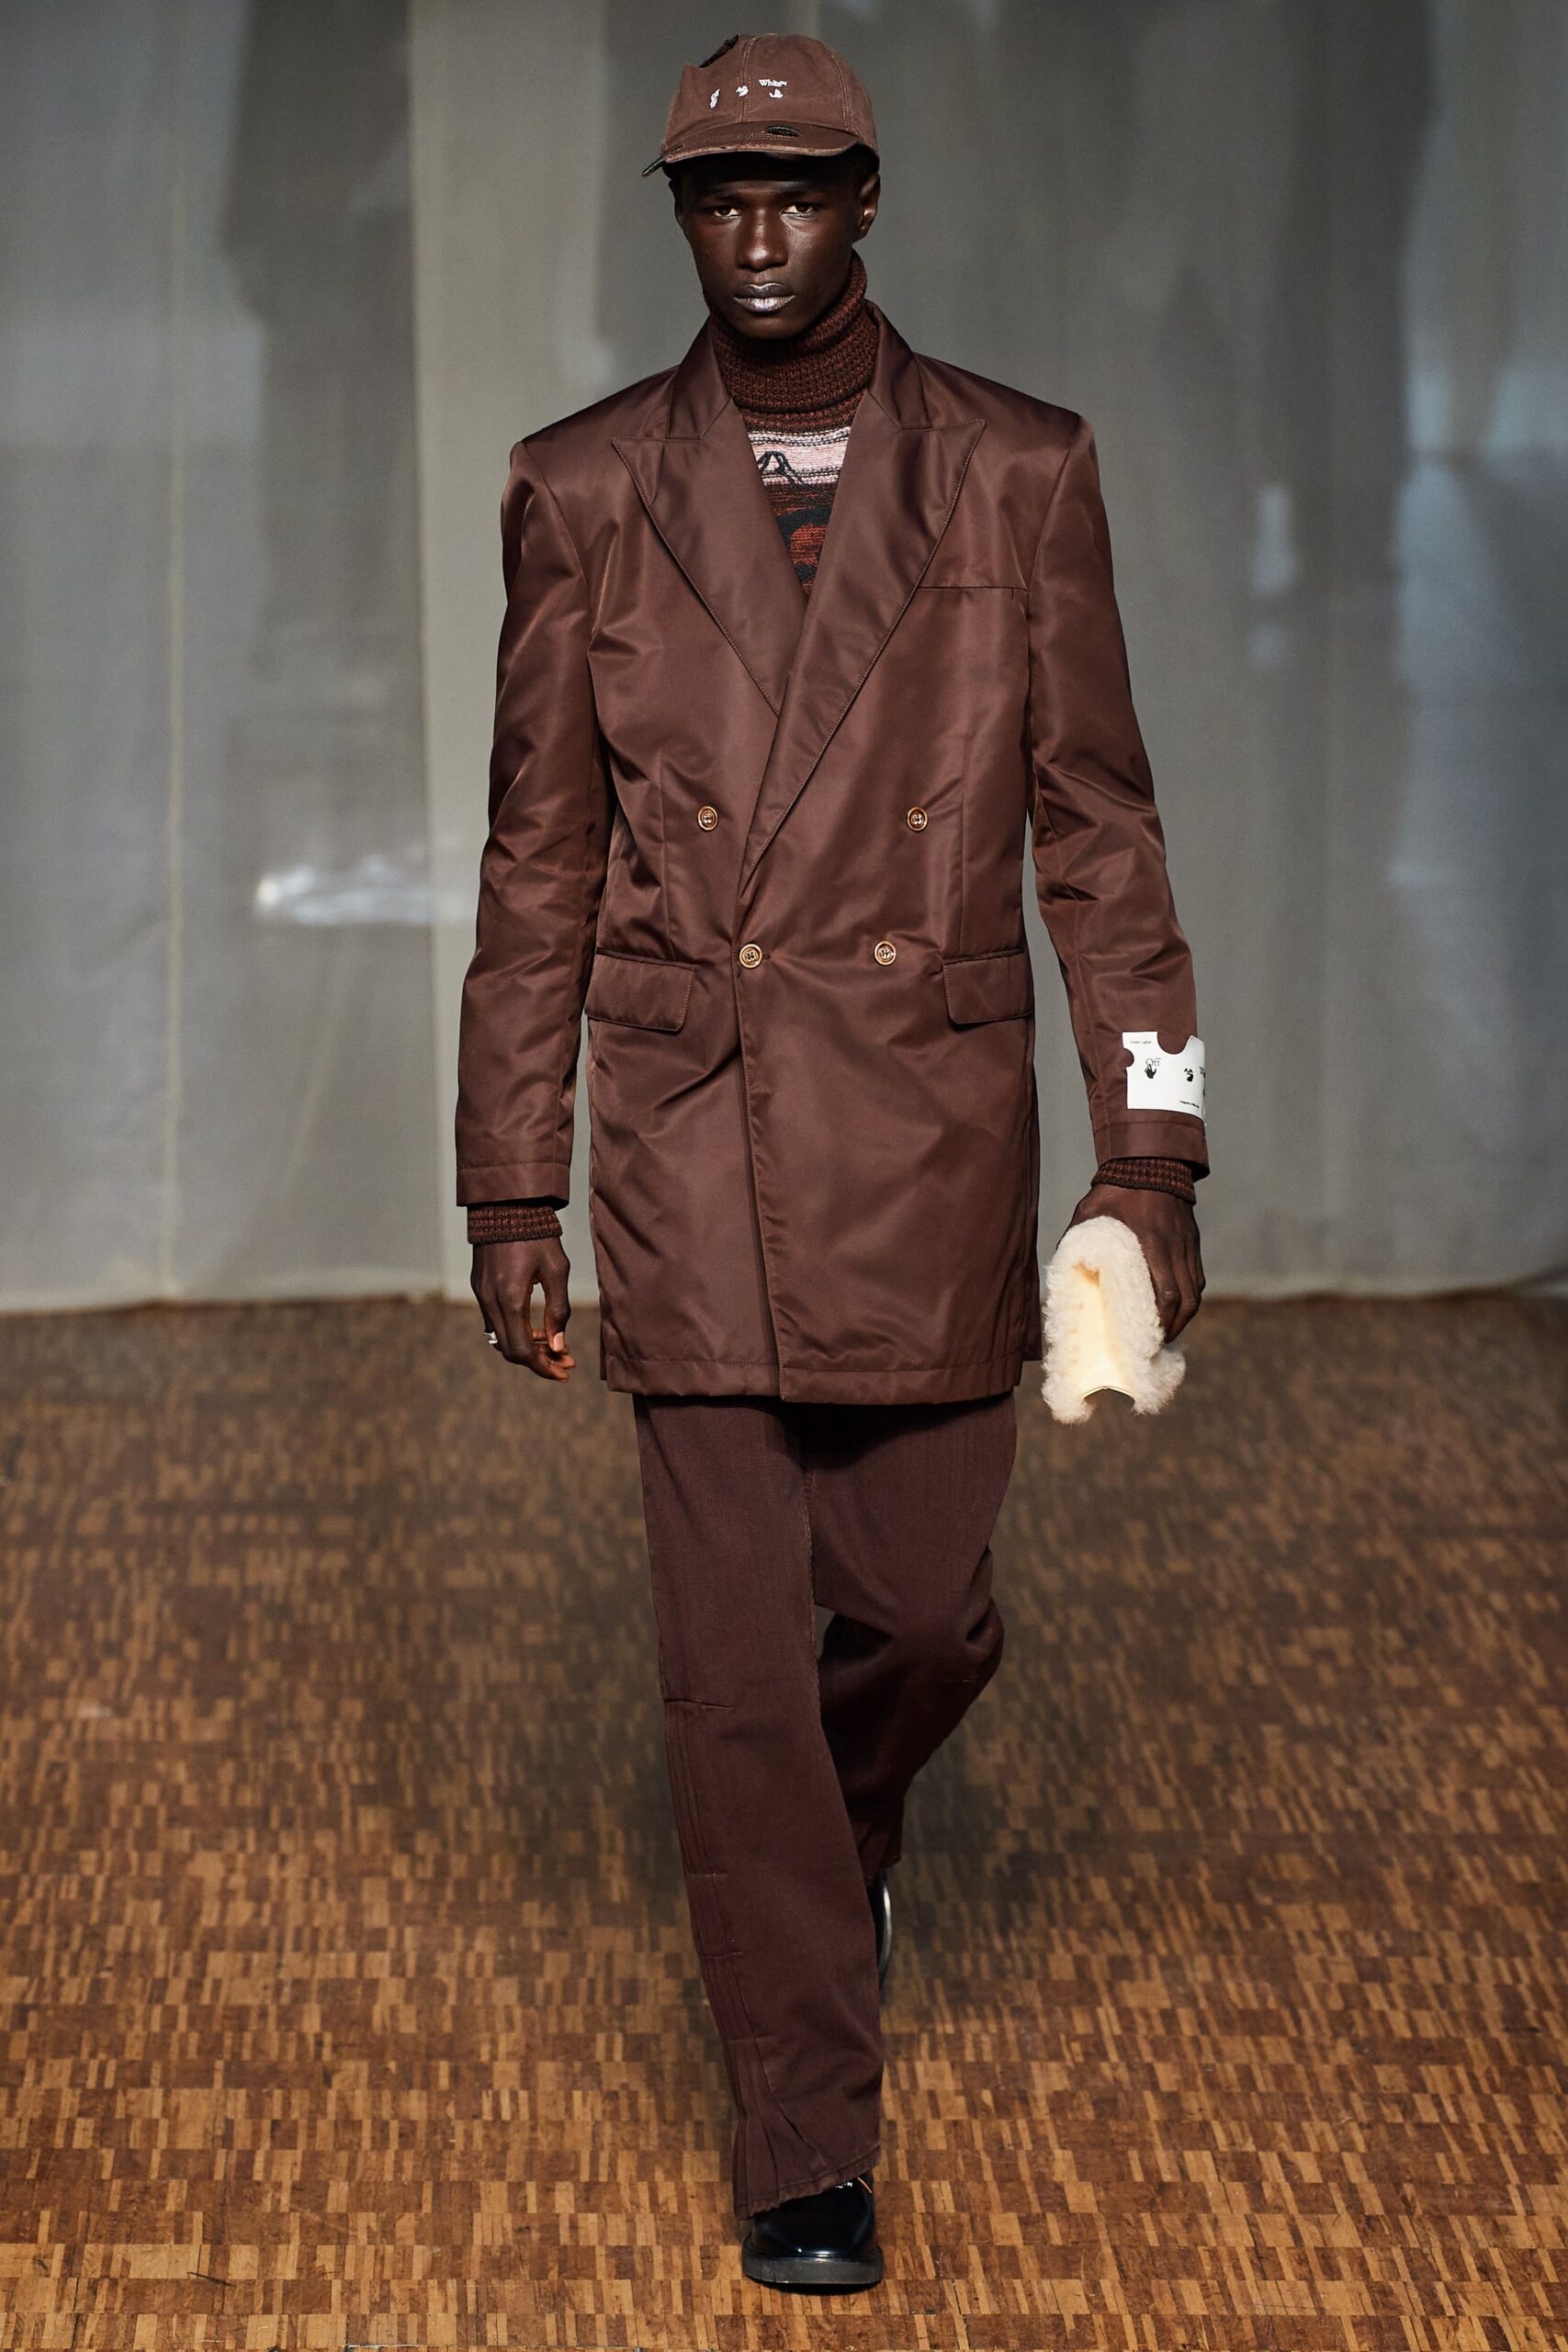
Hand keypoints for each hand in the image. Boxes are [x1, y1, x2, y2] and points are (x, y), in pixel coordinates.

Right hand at [471, 1238, 575, 1379]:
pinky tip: (536, 1327)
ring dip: (527, 1346)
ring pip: (501, 1337)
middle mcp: (490, 1301)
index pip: (521, 1351)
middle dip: (538, 1361)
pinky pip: (495, 1321)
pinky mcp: (480, 1287)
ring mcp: (481, 1295)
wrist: (506, 1205)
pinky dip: (515, 1330)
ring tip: (553, 1345)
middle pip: (510, 1350)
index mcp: (510, 1299)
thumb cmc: (537, 1234)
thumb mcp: (556, 1270)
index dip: (543, 1367)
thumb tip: (557, 1346)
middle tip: (565, 1361)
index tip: (564, 1371)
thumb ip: (558, 1310)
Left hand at [1068, 1184, 1203, 1339]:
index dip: (1161, 1321)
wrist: (1151, 1160)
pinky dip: (1190, 1296)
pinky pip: (1197, 1277)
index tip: (1149, 1339)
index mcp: (1151, 1244)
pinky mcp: (1193, 1241)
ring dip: (1185, 1315)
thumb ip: (1077, 1242)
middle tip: (1159, 1342)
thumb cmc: (1114, 1189)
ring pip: (1195, 1290)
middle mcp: (1174, 1249)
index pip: (1165, 1293)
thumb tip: (1061, 1268)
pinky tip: (1179, 1306)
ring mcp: (1187, 1245)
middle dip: (1175, 1326)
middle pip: (1185, 1300)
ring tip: (1169, 1330)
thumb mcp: (1089, 1213)